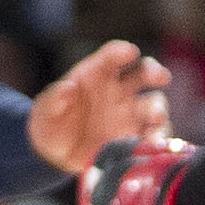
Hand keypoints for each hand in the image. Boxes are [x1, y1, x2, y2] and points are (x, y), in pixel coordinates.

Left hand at [26, 40, 170, 176]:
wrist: (54, 153)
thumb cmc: (50, 122)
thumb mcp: (44, 110)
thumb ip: (54, 98)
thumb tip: (66, 88)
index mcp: (97, 73)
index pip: (112, 56)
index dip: (122, 52)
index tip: (130, 53)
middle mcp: (119, 89)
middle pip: (143, 73)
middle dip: (154, 72)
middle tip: (160, 77)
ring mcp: (129, 113)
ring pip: (152, 104)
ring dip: (158, 109)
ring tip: (156, 118)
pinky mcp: (134, 136)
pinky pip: (152, 134)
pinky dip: (158, 138)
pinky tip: (154, 143)